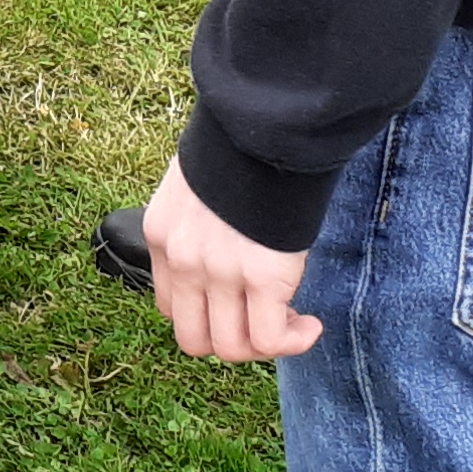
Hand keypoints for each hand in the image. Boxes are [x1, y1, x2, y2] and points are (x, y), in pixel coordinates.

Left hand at [144, 156, 320, 362]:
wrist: (264, 123)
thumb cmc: (240, 146)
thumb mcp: (197, 184)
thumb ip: (201, 223)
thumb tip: (229, 247)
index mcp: (162, 236)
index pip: (170, 307)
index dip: (209, 315)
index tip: (239, 302)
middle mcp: (183, 260)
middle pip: (195, 339)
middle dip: (234, 340)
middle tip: (264, 319)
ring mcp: (219, 272)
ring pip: (232, 348)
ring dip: (265, 346)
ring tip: (293, 322)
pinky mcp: (262, 276)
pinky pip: (269, 339)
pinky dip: (293, 341)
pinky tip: (310, 325)